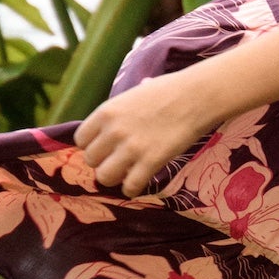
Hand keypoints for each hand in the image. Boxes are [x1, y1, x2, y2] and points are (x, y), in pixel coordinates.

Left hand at [75, 72, 224, 195]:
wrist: (197, 96)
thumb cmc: (169, 90)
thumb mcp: (134, 94)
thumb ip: (120, 110)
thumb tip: (116, 117)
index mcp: (106, 111)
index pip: (81, 139)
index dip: (93, 146)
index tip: (105, 147)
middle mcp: (113, 131)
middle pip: (90, 160)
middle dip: (103, 162)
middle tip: (118, 161)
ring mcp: (131, 148)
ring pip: (104, 177)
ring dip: (115, 178)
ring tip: (127, 173)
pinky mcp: (151, 162)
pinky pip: (130, 186)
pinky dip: (133, 188)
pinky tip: (140, 182)